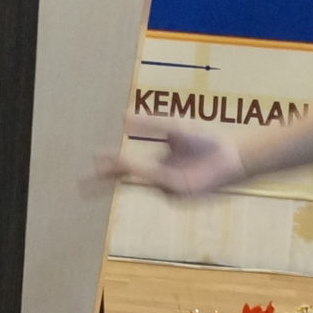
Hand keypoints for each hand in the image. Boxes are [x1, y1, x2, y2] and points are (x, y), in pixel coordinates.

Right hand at [97, 119, 247, 197]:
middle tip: (80, 186)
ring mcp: (169, 190)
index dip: (108, 164)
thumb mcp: (173, 127)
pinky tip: (165, 162)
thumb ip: (149, 123)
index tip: (93, 159)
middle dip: (102, 184)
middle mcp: (160, 180)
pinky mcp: (179, 193)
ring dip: (132, 166)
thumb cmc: (206, 140)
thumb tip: (121, 118)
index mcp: (157, 166)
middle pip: (124, 182)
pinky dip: (153, 170)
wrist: (232, 154)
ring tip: (126, 156)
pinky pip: (158, 179)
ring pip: (142, 176)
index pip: (126, 168)